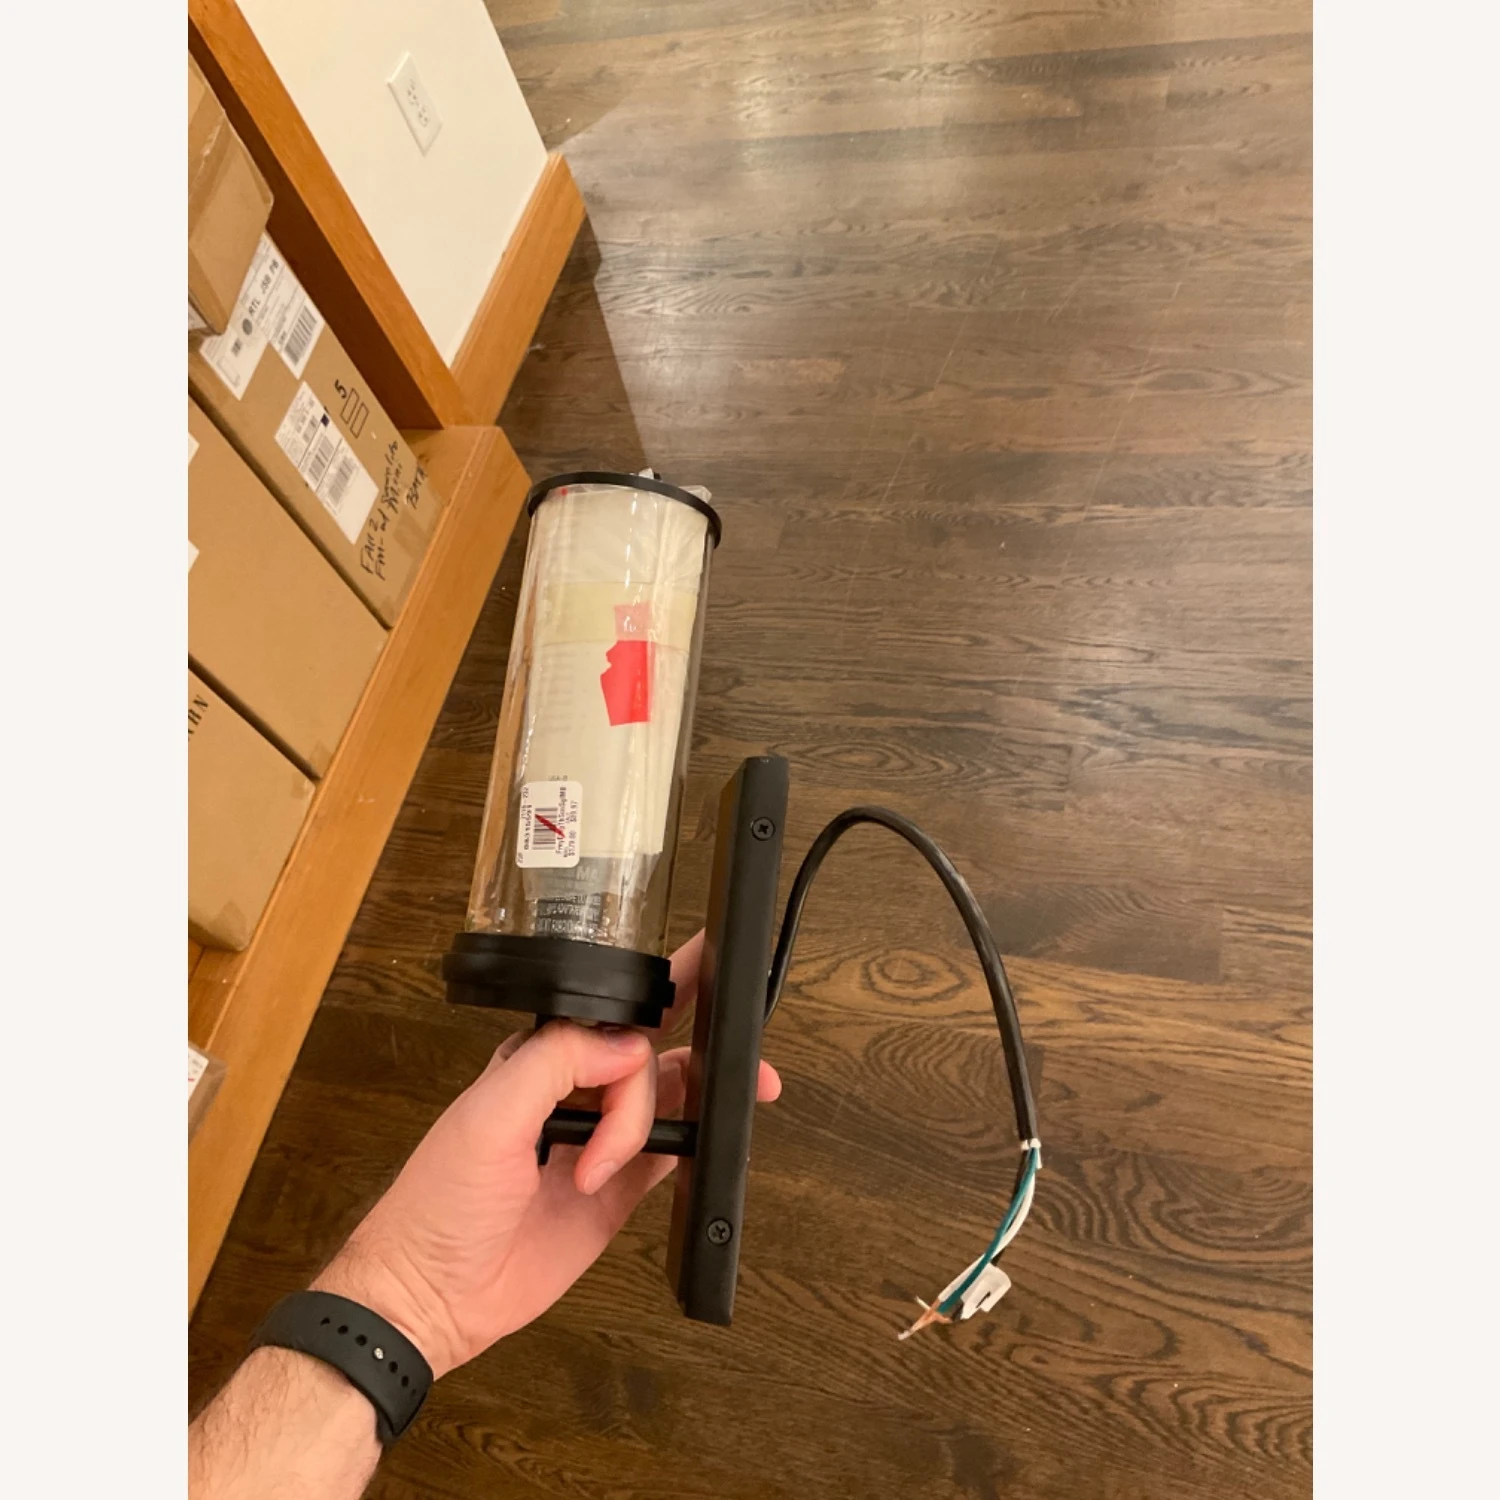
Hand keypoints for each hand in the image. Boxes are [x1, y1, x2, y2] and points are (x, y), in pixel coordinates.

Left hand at [313, 932, 779, 1377]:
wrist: (434, 1296)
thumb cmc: (439, 1204)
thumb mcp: (489, 1114)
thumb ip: (557, 1061)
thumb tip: (628, 1045)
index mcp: (538, 1061)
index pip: (608, 1018)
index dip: (653, 1005)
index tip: (699, 991)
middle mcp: (572, 1095)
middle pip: (648, 1053)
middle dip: (697, 1041)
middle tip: (739, 1048)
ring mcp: (598, 1143)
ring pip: (666, 1100)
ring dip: (699, 1096)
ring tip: (733, 1099)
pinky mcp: (616, 1192)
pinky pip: (668, 1156)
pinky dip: (693, 1145)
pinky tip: (707, 1142)